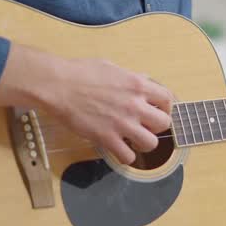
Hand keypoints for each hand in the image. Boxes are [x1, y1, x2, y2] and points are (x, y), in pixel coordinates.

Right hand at [0, 45, 173, 166]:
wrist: (58, 85)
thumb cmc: (80, 72)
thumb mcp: (111, 68)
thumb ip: (130, 77)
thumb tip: (141, 81)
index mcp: (137, 85)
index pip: (167, 98)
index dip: (165, 107)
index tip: (158, 111)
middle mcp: (135, 105)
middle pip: (164, 123)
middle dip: (156, 126)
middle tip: (144, 126)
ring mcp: (122, 123)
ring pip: (151, 143)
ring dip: (143, 143)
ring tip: (132, 140)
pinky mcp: (106, 138)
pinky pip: (128, 157)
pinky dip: (125, 156)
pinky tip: (118, 149)